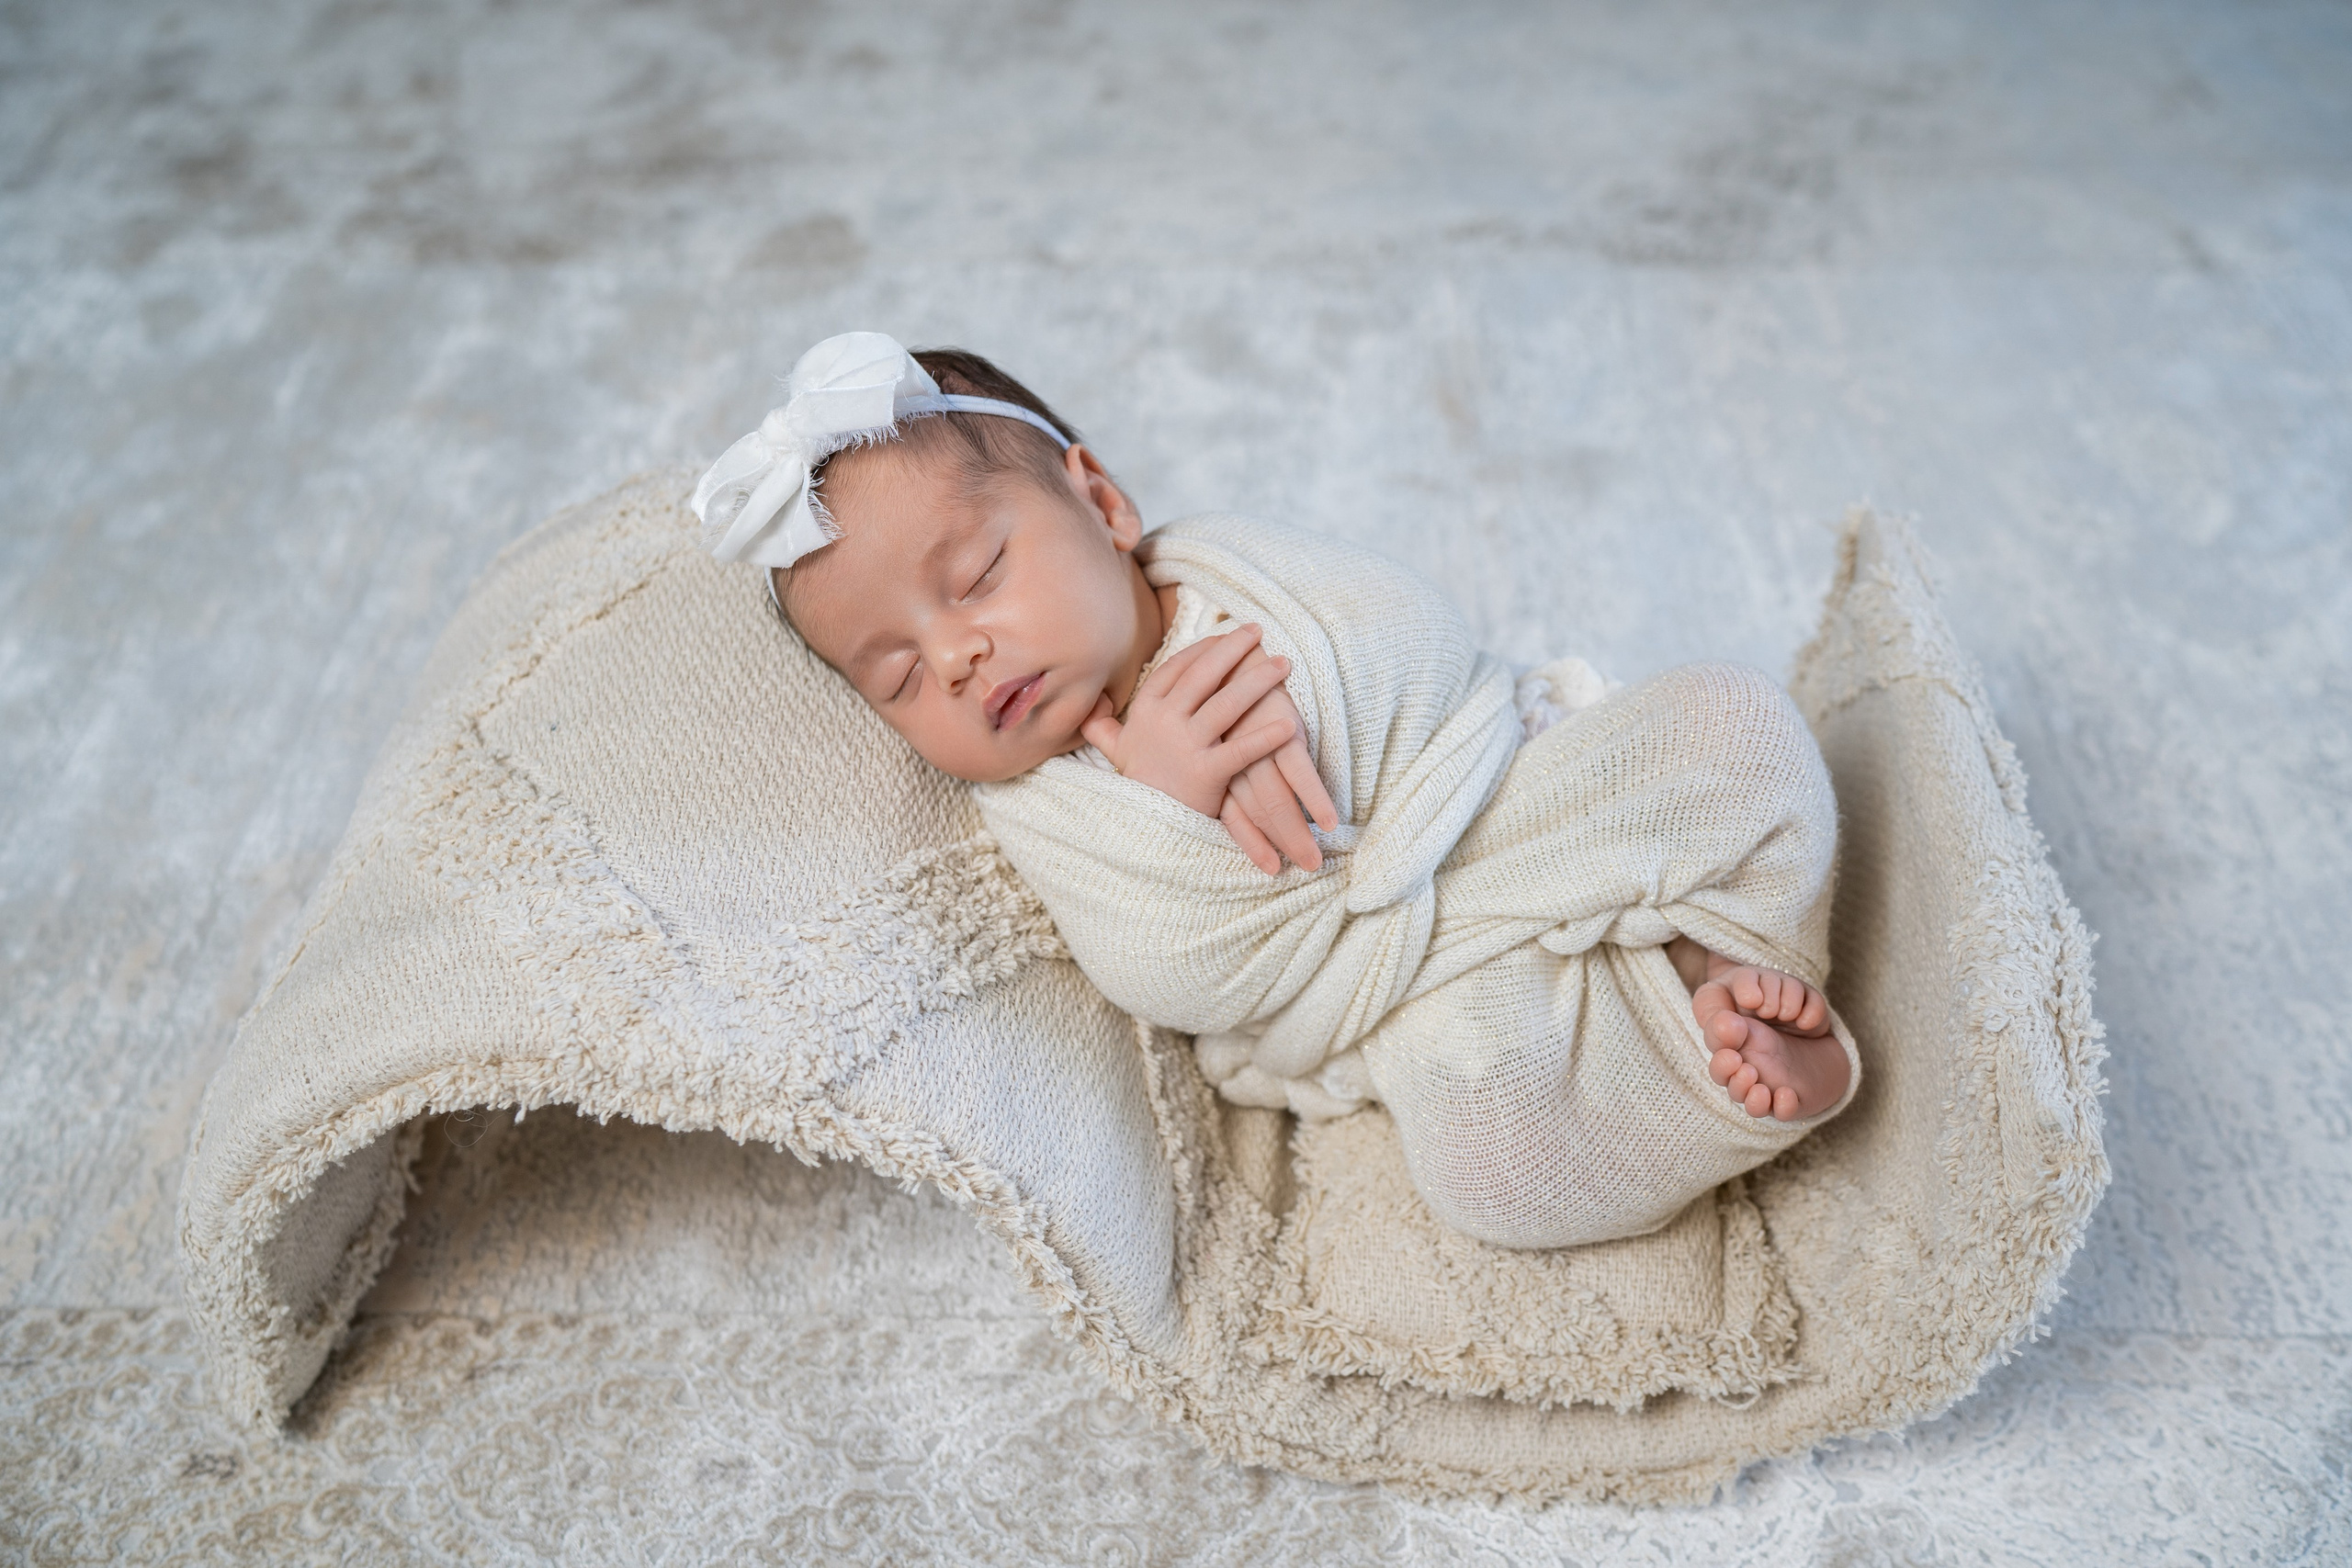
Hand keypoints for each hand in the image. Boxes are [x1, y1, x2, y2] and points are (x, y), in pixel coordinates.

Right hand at [1079, 624, 1301, 819]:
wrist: (1139, 828)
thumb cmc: (1137, 785)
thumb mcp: (1113, 750)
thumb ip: (1100, 724)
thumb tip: (1090, 702)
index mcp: (1146, 711)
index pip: (1178, 667)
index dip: (1205, 648)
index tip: (1226, 635)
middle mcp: (1164, 722)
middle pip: (1205, 675)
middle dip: (1234, 649)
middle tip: (1260, 632)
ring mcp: (1185, 746)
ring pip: (1227, 703)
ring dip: (1258, 680)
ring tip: (1283, 664)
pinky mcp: (1206, 773)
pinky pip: (1241, 750)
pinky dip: (1266, 737)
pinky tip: (1290, 724)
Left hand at [1212, 647, 1338, 874]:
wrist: (1241, 646)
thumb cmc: (1226, 689)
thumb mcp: (1206, 725)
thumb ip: (1202, 754)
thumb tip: (1199, 781)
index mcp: (1213, 759)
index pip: (1229, 812)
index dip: (1251, 842)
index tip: (1269, 869)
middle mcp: (1231, 756)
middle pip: (1255, 812)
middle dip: (1280, 844)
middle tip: (1303, 870)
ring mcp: (1256, 743)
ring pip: (1276, 799)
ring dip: (1297, 832)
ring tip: (1314, 861)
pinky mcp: (1281, 727)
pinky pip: (1299, 769)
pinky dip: (1315, 796)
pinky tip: (1329, 820)